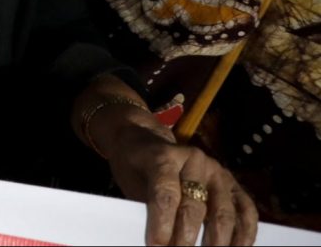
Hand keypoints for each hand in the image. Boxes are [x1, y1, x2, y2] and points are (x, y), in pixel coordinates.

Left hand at [103, 123, 258, 245]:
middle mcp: (195, 161)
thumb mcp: (130, 182)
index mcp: (164, 157)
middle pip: (194, 206)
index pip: (166, 194)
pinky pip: (246, 210)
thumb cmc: (136, 166)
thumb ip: (147, 208)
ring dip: (217, 242)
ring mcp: (217, 171)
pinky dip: (244, 234)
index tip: (156, 246)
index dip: (161, 224)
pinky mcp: (233, 183)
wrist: (146, 140)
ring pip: (223, 212)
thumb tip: (159, 242)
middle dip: (186, 238)